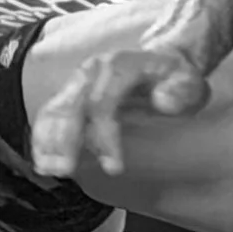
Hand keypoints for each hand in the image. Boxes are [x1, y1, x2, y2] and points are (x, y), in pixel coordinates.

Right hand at [28, 30, 210, 180]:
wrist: (164, 62)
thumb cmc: (176, 76)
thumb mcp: (189, 80)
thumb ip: (179, 91)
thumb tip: (164, 101)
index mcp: (118, 67)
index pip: (101, 103)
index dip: (104, 136)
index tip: (113, 167)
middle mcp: (92, 72)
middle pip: (70, 106)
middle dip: (64, 140)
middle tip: (65, 169)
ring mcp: (79, 82)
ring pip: (55, 111)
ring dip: (48, 141)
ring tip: (49, 169)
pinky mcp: (73, 95)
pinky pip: (52, 116)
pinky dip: (45, 138)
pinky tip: (44, 161)